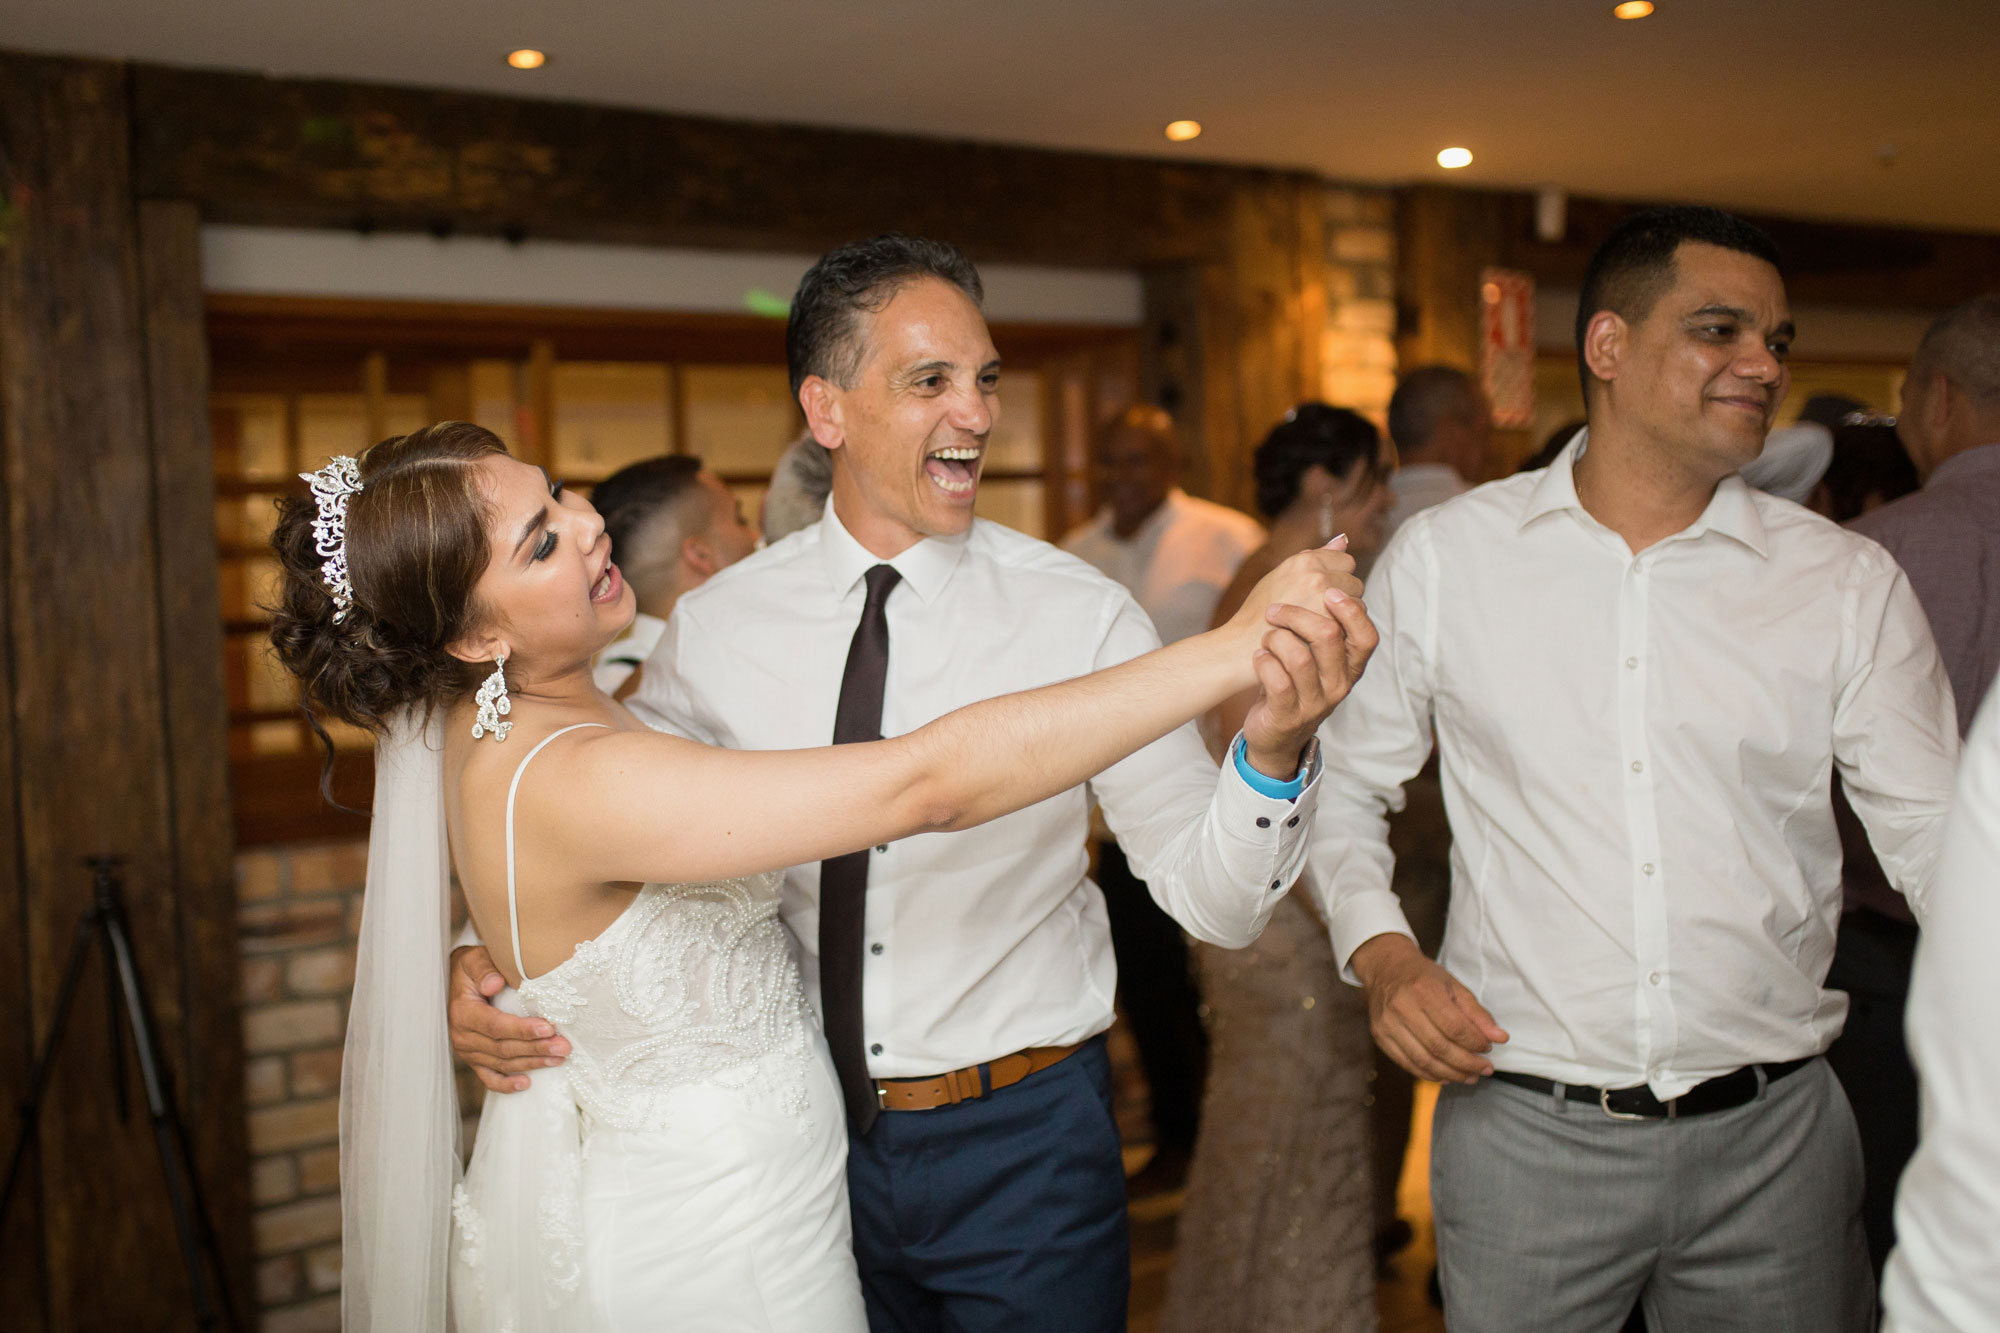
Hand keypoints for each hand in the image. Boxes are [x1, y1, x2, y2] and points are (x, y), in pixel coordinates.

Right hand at [448, 945, 570, 1093]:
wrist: (457, 980)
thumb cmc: (472, 968)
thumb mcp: (474, 959)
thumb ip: (484, 969)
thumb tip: (495, 983)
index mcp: (464, 1012)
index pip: (496, 1026)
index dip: (523, 1029)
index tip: (548, 1028)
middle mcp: (463, 1036)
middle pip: (503, 1048)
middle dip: (536, 1048)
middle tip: (564, 1047)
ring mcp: (468, 1052)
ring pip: (502, 1063)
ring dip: (531, 1063)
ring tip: (559, 1058)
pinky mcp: (475, 1060)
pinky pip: (489, 1077)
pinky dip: (506, 1084)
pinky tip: (526, 1084)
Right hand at [1224, 537, 1364, 641]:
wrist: (1241, 648)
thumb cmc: (1258, 614)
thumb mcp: (1280, 577)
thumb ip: (1316, 557)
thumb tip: (1344, 539)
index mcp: (1304, 560)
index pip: (1346, 562)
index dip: (1335, 580)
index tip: (1319, 596)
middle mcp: (1316, 575)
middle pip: (1355, 583)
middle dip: (1342, 598)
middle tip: (1317, 614)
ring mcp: (1324, 600)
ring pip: (1358, 604)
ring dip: (1344, 617)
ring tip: (1318, 627)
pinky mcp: (1329, 624)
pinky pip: (1353, 626)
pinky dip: (1343, 634)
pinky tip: (1322, 640)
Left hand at [1237, 553, 1377, 776]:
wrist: (1274, 728)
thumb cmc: (1294, 673)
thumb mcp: (1316, 639)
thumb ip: (1328, 594)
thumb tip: (1342, 543)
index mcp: (1350, 664)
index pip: (1367, 635)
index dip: (1350, 611)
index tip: (1328, 591)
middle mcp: (1339, 685)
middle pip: (1330, 639)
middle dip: (1298, 616)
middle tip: (1273, 610)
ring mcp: (1315, 702)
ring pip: (1300, 658)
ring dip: (1275, 639)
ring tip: (1264, 636)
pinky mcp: (1287, 715)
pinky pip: (1278, 682)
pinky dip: (1263, 662)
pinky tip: (1257, 657)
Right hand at [1350, 933, 1507, 1083]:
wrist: (1386, 969)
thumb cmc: (1424, 978)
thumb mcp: (1454, 986)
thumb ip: (1477, 1013)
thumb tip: (1500, 1038)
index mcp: (1423, 989)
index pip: (1454, 1027)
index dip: (1475, 1043)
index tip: (1488, 1049)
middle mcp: (1402, 1007)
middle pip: (1439, 1047)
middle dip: (1467, 1064)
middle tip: (1485, 1069)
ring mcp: (1387, 1024)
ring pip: (1423, 1060)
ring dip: (1451, 1074)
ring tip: (1470, 1077)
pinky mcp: (1380, 1037)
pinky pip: (1407, 1064)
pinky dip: (1429, 1074)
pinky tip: (1446, 1076)